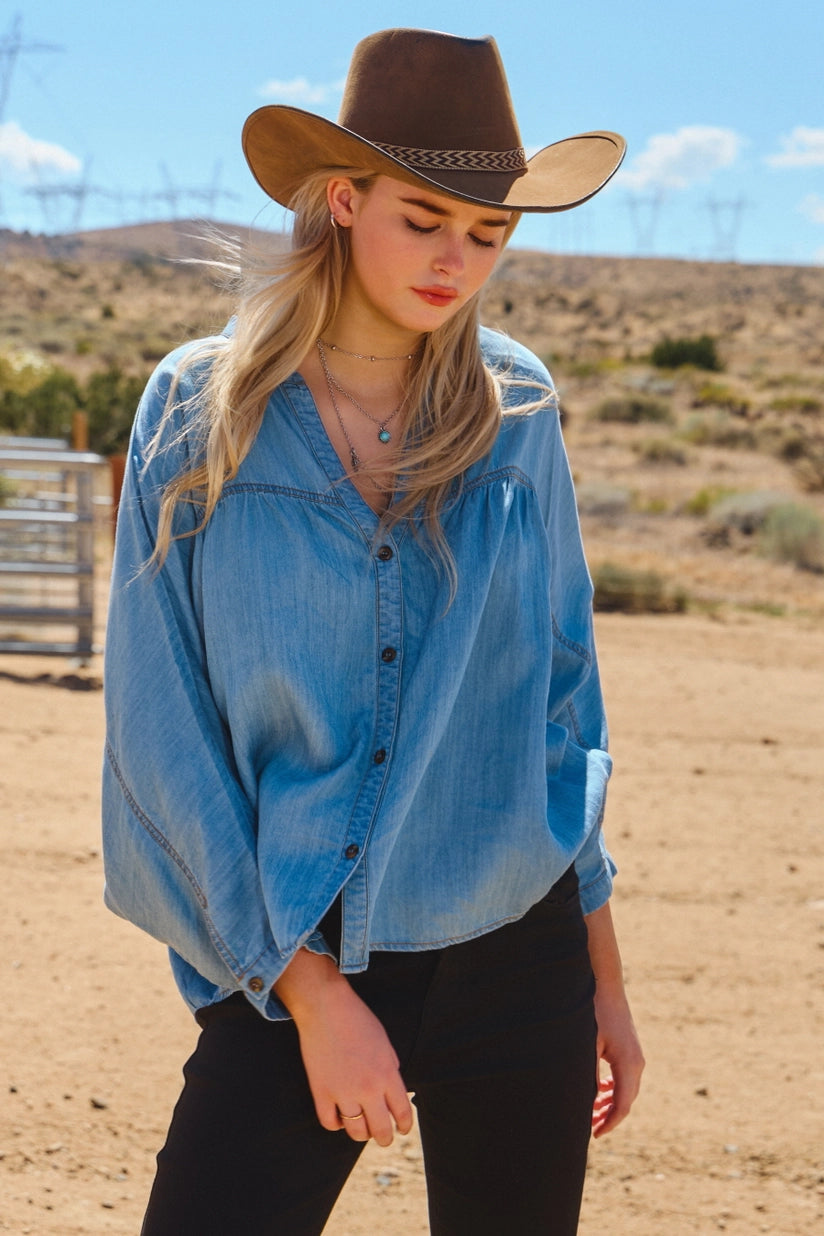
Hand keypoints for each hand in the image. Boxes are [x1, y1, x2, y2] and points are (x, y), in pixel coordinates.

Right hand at [274, 950, 412, 1146]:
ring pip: (356, 1132)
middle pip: (381, 1130)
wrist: (326, 1007)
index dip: (406, 1125)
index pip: (403, 1112)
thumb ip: (391, 1068)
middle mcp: (368, 1088)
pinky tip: (340, 1117)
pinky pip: (329, 1123)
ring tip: (362, 1129)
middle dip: (385, 1138)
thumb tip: (393, 1091)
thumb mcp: (385, 1042)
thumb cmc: (358, 1019)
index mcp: (388, 1074)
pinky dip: (336, 1124)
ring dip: (361, 1134)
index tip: (403, 1129)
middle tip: (384, 1138)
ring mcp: (343, 1092)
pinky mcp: (321, 1092)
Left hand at [591, 985, 644, 1137]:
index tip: (595, 1135)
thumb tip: (588, 1103)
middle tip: (590, 1129)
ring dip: (611, 1104)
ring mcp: (636, 1056)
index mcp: (628, 1065)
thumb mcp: (588, 1046)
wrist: (606, 985)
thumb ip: (589, 1076)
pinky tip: (600, 1092)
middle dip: (609, 1117)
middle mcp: (637, 1063)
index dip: (609, 1124)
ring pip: (626, 1090)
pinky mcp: (630, 1050)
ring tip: (593, 1115)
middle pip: (626, 1101)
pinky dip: (614, 1089)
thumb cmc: (595, 1013)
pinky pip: (626, 1078)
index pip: (622, 1106)